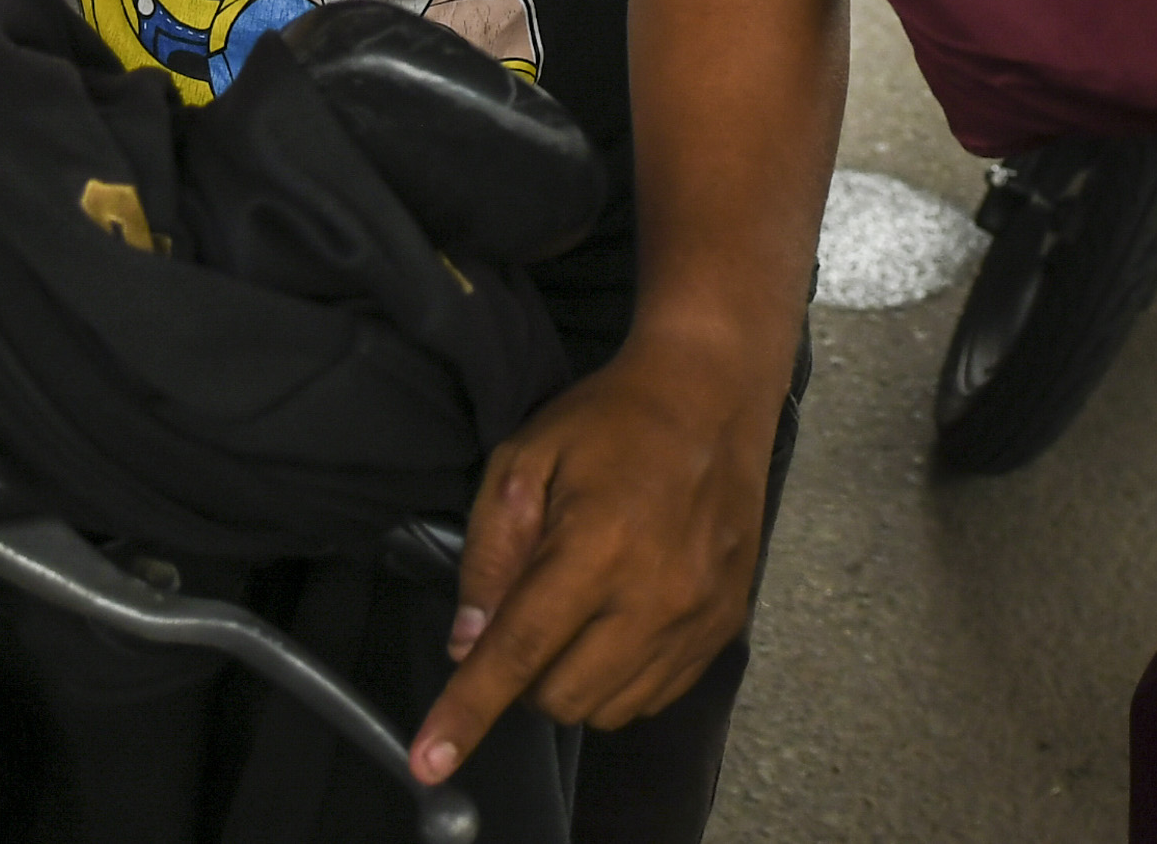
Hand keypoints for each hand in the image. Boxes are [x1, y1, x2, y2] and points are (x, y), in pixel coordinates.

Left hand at [409, 338, 779, 785]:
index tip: (431, 760)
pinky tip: (616, 625)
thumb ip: (490, 554)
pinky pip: (654, 697)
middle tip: (528, 616)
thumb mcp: (524, 460)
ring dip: (572, 682)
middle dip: (524, 676)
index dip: (469, 710)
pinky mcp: (725, 627)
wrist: (711, 396)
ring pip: (608, 709)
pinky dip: (619, 680)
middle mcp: (654, 595)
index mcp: (596, 546)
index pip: (519, 652)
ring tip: (577, 616)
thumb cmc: (608, 420)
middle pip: (561, 697)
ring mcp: (697, 618)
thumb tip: (468, 643)